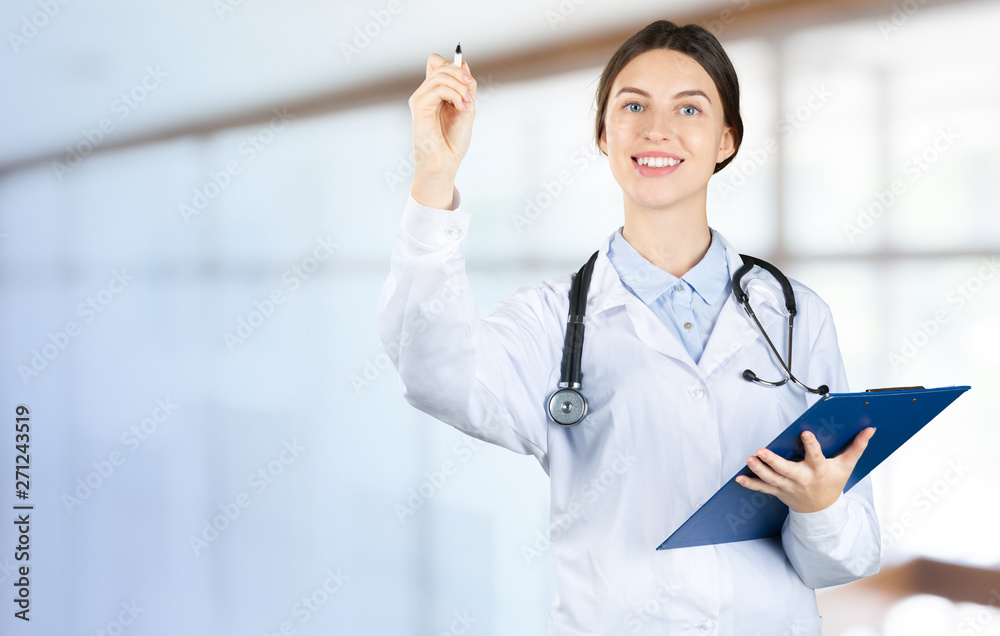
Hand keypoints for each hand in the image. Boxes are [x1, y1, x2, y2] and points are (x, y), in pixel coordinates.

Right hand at [407, 53, 477, 207]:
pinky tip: (460, 108)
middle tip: (470, 93)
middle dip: (460, 75)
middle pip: (440, 65)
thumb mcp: (467, 107)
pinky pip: (438, 88)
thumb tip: (464, 63)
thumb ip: (466, 86)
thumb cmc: (453, 141)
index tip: (468, 82)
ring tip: (466, 103)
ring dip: (459, 87)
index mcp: (434, 93)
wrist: (445, 163)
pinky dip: (454, 95)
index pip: (436, 62)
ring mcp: (420, 100)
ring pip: (440, 75)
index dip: (454, 65)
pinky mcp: (419, 107)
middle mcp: (425, 94)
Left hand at [735, 427, 875, 512]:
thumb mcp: (847, 466)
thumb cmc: (833, 483)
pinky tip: (739, 478)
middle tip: (761, 451)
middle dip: (773, 462)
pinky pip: (763, 488)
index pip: (816, 456)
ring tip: (750, 459)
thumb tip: (870, 429)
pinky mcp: (779, 492)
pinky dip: (751, 484)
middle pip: (786, 470)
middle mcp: (802, 479)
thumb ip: (857, 446)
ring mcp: (789, 487)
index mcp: (819, 470)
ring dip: (759, 470)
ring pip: (772, 479)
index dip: (811, 445)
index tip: (805, 433)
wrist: (823, 510)